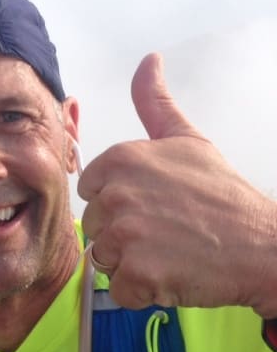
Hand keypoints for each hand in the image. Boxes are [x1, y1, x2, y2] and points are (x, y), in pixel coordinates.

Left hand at [78, 54, 276, 315]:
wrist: (265, 247)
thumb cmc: (223, 195)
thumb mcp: (187, 140)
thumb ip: (155, 103)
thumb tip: (149, 59)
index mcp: (119, 159)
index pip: (91, 192)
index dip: (120, 204)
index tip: (155, 205)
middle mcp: (116, 192)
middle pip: (95, 227)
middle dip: (124, 236)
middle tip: (167, 231)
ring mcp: (126, 234)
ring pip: (104, 259)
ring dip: (132, 265)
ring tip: (171, 252)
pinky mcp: (138, 272)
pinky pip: (120, 291)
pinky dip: (144, 292)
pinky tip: (174, 275)